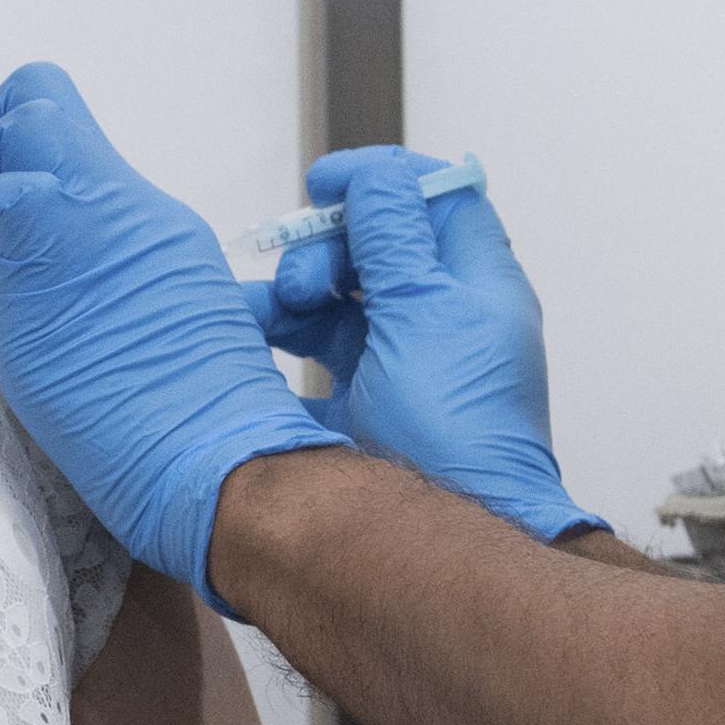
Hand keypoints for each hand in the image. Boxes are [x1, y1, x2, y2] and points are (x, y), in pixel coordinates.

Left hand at [0, 64, 351, 610]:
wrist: (213, 457)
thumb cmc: (183, 426)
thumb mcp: (151, 331)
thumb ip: (106, 283)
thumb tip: (53, 277)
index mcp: (152, 222)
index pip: (69, 125)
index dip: (17, 149)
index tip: (5, 224)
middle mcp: (130, 202)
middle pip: (38, 96)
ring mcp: (97, 214)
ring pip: (19, 121)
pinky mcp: (60, 242)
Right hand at [244, 147, 604, 542]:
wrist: (433, 545)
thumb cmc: (451, 434)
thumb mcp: (423, 313)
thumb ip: (394, 237)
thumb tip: (377, 180)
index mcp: (476, 289)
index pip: (440, 201)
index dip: (384, 180)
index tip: (328, 183)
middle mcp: (443, 322)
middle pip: (378, 246)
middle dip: (326, 247)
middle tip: (300, 278)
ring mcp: (401, 364)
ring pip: (340, 298)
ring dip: (295, 293)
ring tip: (268, 314)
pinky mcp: (361, 405)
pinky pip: (311, 352)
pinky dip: (277, 338)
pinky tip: (249, 340)